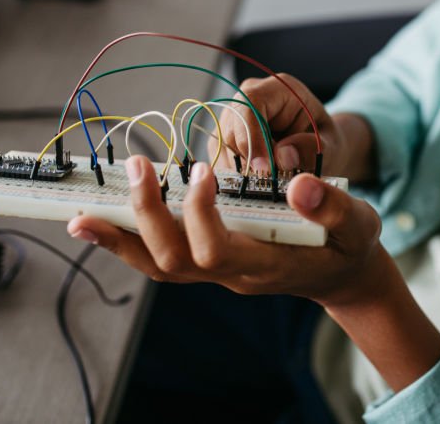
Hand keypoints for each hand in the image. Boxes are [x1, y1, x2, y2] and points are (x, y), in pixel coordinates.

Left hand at [67, 155, 386, 306]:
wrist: (339, 273)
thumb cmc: (348, 245)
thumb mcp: (357, 224)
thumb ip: (332, 207)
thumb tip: (300, 184)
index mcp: (265, 262)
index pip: (218, 249)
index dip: (200, 214)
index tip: (202, 171)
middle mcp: (232, 273)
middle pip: (175, 260)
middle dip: (148, 215)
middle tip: (137, 166)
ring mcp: (216, 271)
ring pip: (157, 266)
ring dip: (120, 239)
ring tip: (82, 213)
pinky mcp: (206, 261)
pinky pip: (156, 259)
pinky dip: (123, 243)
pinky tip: (96, 222)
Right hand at [210, 73, 361, 178]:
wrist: (318, 147)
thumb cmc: (323, 140)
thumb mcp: (329, 144)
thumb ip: (310, 148)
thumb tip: (283, 157)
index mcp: (277, 89)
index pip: (251, 103)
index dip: (251, 135)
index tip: (263, 167)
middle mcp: (249, 99)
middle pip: (231, 127)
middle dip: (248, 161)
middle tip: (270, 183)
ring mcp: (233, 119)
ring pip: (222, 147)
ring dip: (241, 172)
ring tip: (268, 184)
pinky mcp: (225, 140)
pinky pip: (220, 160)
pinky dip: (236, 178)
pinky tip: (256, 185)